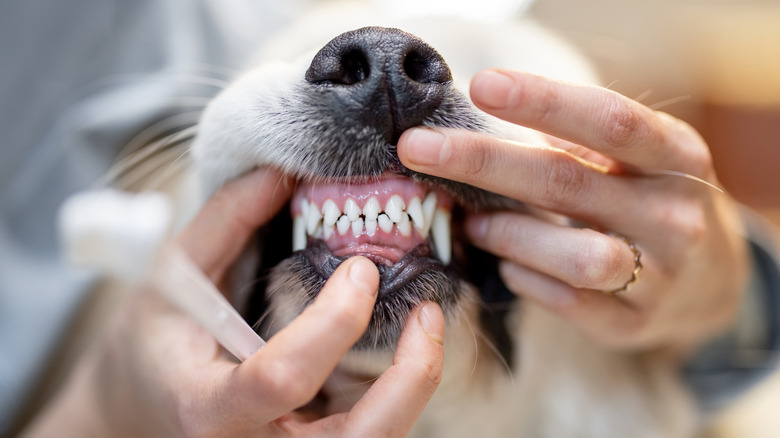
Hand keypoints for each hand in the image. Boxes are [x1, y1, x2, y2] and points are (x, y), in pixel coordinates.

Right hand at [23, 168, 443, 437]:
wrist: (144, 405)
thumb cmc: (154, 344)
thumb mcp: (171, 277)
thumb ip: (225, 222)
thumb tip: (281, 173)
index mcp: (208, 408)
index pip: (280, 380)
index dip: (332, 324)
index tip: (361, 270)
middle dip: (408, 380)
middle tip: (427, 313)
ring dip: (414, 387)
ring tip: (427, 324)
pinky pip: (371, 430)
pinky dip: (397, 390)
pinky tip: (404, 344)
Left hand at [398, 69, 748, 355]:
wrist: (712, 282)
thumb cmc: (650, 201)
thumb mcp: (637, 160)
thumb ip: (578, 143)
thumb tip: (482, 124)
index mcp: (678, 157)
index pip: (609, 121)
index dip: (544, 101)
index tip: (481, 86)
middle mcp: (675, 215)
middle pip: (567, 182)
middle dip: (482, 162)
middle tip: (418, 149)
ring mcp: (659, 276)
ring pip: (572, 255)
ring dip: (506, 234)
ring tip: (473, 223)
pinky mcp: (632, 323)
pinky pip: (565, 301)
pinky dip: (523, 278)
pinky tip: (508, 264)